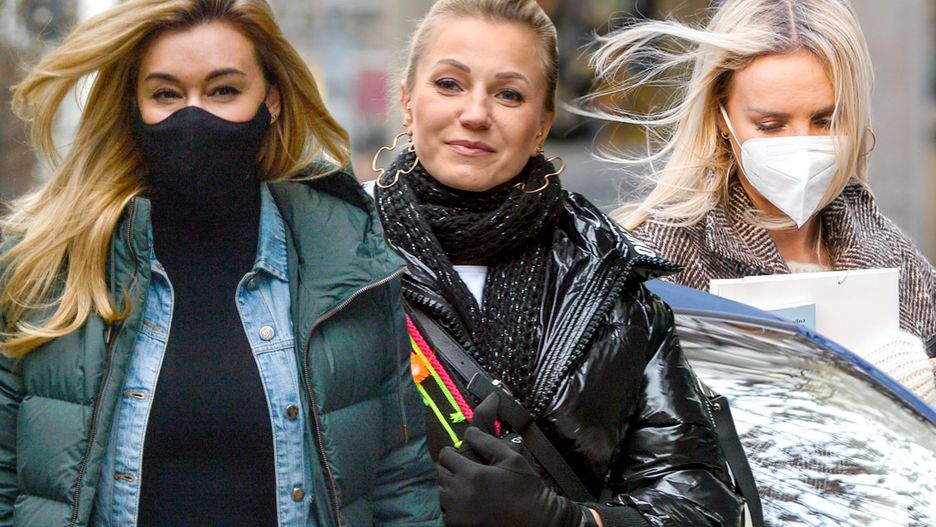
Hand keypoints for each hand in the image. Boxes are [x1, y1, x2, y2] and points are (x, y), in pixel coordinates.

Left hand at [437, 401, 581, 526]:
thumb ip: (487, 442)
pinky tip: (470, 505)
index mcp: (472, 474)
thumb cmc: (527, 489)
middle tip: (465, 472)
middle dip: (450, 469)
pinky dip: (453, 507)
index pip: (445, 456)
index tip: (461, 457)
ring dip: (450, 488)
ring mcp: (458, 513)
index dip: (452, 453)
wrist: (537, 522)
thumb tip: (469, 432)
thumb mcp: (512, 459)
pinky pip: (447, 512)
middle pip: (440, 474)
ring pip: (442, 493)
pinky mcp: (458, 526)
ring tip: (468, 488)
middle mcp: (460, 494)